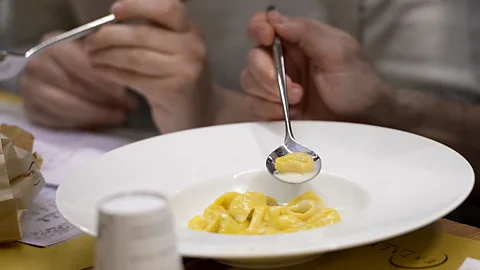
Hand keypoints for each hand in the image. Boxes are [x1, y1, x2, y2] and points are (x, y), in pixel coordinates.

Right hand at [20, 32, 134, 128]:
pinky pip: (55, 121)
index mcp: (53, 44)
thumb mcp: (95, 53)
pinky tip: (100, 123)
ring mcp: (30, 88)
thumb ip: (106, 59)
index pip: (78, 63)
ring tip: (118, 116)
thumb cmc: (85, 61)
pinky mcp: (31, 109)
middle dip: (103, 99)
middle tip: (127, 106)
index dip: (102, 79)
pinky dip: (80, 124)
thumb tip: (129, 74)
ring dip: (95, 114)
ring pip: (64, 105)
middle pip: (71, 86)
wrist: (60, 72)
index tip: (123, 91)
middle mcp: (37, 64)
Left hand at [85, 0, 212, 133]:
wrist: (204, 116)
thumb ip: (154, 35)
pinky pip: (134, 77)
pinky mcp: (174, 91)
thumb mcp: (176, 52)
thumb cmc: (182, 82)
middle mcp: (192, 47)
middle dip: (108, 36)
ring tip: (92, 56)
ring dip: (106, 55)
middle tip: (89, 41)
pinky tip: (101, 70)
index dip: (138, 6)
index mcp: (191, 32)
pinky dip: (112, 72)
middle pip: (142, 34)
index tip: (115, 11)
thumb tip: (109, 25)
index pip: (167, 9)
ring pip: (134, 56)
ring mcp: (186, 69)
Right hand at [241, 11, 395, 122]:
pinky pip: (255, 105)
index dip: (259, 30)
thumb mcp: (339, 52)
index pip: (265, 25)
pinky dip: (267, 110)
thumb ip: (307, 32)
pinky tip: (288, 113)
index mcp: (298, 40)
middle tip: (290, 85)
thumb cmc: (359, 86)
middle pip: (253, 57)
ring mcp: (278, 86)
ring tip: (297, 100)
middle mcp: (284, 60)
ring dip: (269, 93)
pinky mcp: (274, 108)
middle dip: (266, 73)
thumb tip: (275, 19)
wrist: (365, 122)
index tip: (267, 39)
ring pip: (250, 82)